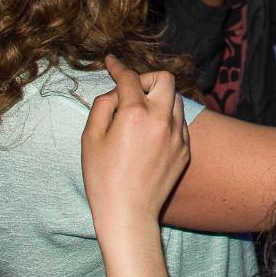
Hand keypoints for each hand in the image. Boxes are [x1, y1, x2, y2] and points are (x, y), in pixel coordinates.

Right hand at [82, 56, 189, 276]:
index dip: (118, 67)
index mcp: (135, 114)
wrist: (129, 214)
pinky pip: (180, 122)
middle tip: (132, 92)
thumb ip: (103, 106)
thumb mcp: (90, 138)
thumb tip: (116, 92)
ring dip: (159, 98)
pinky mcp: (185, 149)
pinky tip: (151, 134)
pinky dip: (166, 119)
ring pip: (176, 100)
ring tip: (140, 114)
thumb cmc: (103, 178)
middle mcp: (162, 120)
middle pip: (165, 79)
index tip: (112, 62)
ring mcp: (178, 135)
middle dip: (147, 79)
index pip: (130, 78)